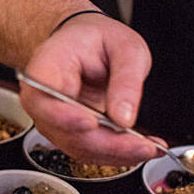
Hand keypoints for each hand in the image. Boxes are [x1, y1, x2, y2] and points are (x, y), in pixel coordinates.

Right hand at [19, 14, 166, 165]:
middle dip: (106, 143)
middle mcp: (44, 99)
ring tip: (149, 147)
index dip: (64, 116)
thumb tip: (124, 117)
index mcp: (46, 67)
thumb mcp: (124, 46)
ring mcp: (55, 120)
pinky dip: (118, 154)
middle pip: (65, 131)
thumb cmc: (96, 39)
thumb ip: (126, 79)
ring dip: (116, 153)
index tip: (91, 122)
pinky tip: (141, 148)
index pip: (44, 99)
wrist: (85, 42)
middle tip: (141, 144)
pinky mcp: (70, 134)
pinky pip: (91, 151)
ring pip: (80, 147)